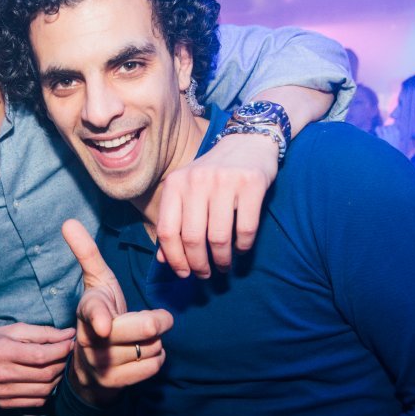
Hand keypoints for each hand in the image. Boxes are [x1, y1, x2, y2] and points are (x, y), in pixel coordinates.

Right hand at [0, 323, 74, 408]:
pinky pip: (36, 402)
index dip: (61, 349)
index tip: (70, 342)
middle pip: (45, 374)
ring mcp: (2, 392)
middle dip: (62, 363)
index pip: (41, 355)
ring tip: (57, 365)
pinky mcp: (3, 404)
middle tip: (66, 353)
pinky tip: (46, 379)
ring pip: (44, 390)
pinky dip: (47, 391)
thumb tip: (70, 334)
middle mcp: (1, 374)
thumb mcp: (13, 330)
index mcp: (2, 351)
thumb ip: (43, 332)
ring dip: (58, 378)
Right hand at [62, 219, 171, 402]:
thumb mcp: (96, 284)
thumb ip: (86, 254)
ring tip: (142, 338)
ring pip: (152, 347)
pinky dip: (156, 358)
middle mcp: (90, 339)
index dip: (100, 319)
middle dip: (159, 320)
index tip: (105, 326)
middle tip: (161, 317)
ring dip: (155, 341)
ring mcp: (101, 364)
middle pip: (143, 328)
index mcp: (87, 310)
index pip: (94, 312)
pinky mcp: (114, 383)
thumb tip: (68, 221)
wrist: (88, 364)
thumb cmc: (101, 314)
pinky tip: (144, 353)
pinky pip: (153, 366)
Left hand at [156, 132, 275, 278]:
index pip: (167, 230)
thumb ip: (173, 221)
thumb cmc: (214, 174)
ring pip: (218, 237)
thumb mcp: (188, 191)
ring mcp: (224, 181)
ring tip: (224, 265)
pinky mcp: (251, 183)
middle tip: (206, 274)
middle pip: (192, 238)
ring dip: (222, 260)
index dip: (174, 258)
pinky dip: (243, 246)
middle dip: (199, 264)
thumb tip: (163, 259)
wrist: (248, 141)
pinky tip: (241, 249)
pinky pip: (245, 228)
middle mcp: (196, 181)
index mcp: (175, 183)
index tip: (184, 273)